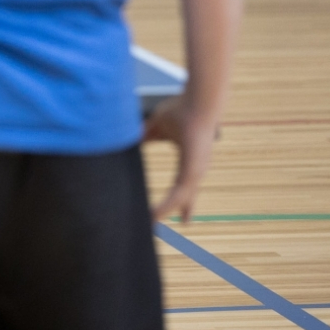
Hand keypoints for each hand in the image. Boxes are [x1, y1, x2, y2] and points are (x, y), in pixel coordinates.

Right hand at [143, 94, 220, 222]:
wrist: (197, 103)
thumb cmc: (182, 110)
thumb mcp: (158, 125)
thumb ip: (147, 134)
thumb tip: (131, 137)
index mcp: (191, 160)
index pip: (187, 186)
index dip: (185, 202)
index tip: (186, 219)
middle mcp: (196, 169)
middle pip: (187, 197)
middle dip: (183, 210)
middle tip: (180, 225)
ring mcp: (195, 172)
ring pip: (180, 200)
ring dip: (165, 212)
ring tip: (151, 224)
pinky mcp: (192, 172)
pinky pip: (177, 195)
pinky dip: (165, 207)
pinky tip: (154, 215)